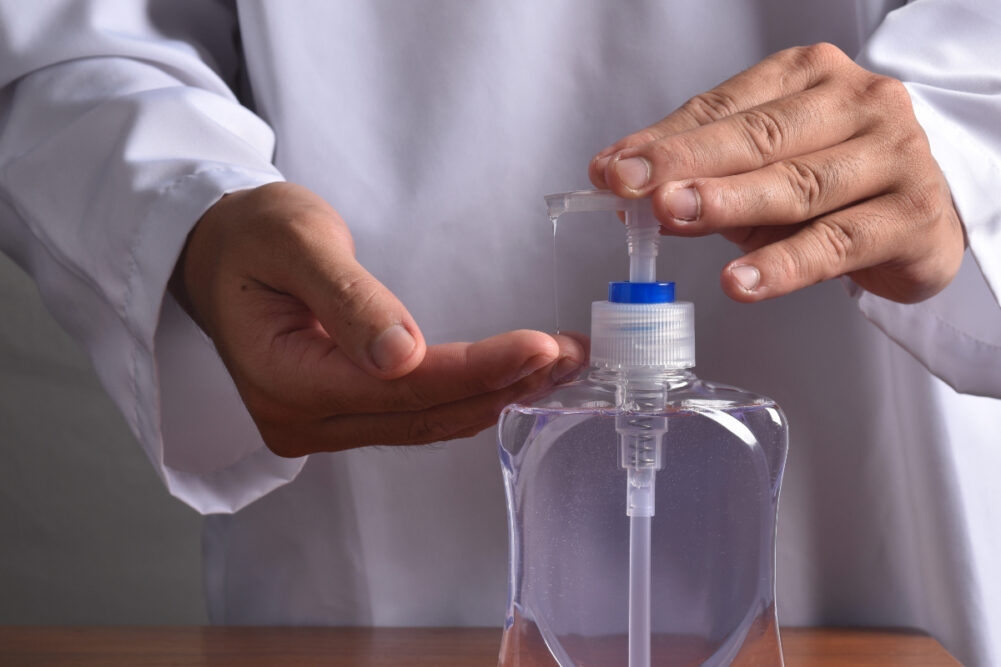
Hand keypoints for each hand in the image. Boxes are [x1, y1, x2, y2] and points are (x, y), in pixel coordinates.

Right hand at [171, 182, 584, 456]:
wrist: (214, 252)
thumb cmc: (248, 234)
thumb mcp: (294, 241)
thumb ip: (348, 297)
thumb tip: (401, 355)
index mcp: (283, 378)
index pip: (399, 387)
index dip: (476, 370)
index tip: (540, 347)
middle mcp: (301, 419)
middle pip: (421, 414)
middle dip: (503, 386)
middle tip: (571, 357)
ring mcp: (319, 425)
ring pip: (424, 423)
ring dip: (495, 396)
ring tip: (559, 367)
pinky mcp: (339, 414)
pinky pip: (413, 416)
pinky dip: (467, 397)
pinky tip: (511, 380)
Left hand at [590, 42, 963, 303]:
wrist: (926, 215)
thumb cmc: (832, 186)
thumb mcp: (759, 173)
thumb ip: (700, 176)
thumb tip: (626, 190)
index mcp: (811, 77)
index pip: (725, 107)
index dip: (664, 140)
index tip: (613, 168)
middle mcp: (859, 103)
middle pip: (760, 136)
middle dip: (687, 163)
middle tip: (632, 188)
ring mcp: (895, 155)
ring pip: (797, 185)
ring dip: (728, 203)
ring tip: (673, 216)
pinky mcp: (913, 217)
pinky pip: (836, 243)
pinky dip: (783, 265)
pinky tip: (740, 282)